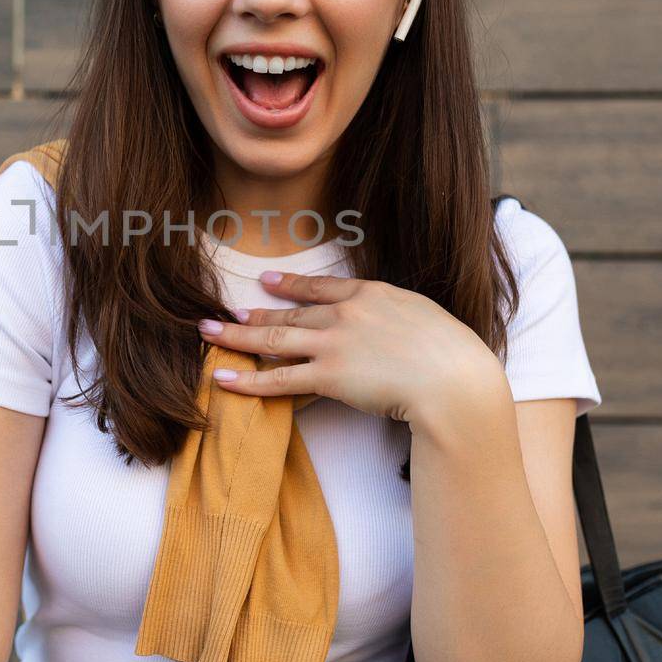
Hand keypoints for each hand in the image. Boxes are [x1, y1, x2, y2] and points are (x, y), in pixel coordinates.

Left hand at [195, 270, 510, 436]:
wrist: (453, 377)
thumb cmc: (452, 353)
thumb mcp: (424, 317)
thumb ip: (398, 316)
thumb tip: (392, 324)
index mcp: (371, 294)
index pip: (321, 287)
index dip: (290, 285)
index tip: (267, 281)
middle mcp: (345, 314)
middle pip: (289, 314)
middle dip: (254, 314)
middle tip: (224, 314)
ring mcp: (333, 344)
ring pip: (274, 340)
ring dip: (237, 337)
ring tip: (208, 335)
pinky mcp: (328, 377)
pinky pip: (278, 379)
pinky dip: (247, 380)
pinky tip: (222, 377)